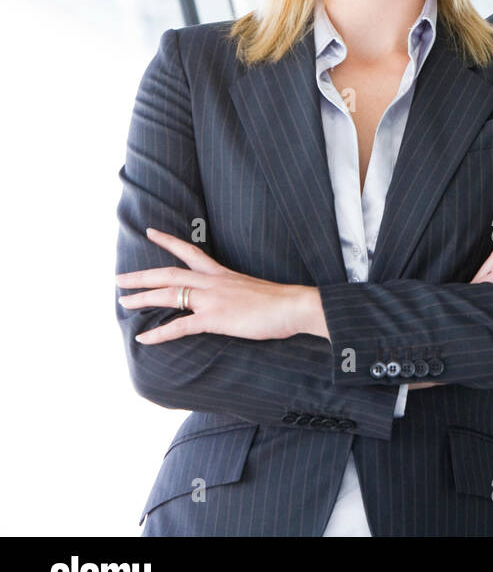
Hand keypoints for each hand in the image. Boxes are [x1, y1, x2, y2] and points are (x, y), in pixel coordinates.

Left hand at [117, 228, 321, 343]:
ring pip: (169, 294)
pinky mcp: (214, 319)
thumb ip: (235, 292)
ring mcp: (212, 300)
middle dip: (142, 276)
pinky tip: (143, 339)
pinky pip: (180, 326)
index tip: (150, 232)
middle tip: (119, 278)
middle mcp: (212, 282)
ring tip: (123, 303)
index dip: (168, 241)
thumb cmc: (280, 301)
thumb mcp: (253, 290)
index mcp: (222, 274)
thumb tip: (230, 300)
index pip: (190, 252)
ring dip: (143, 298)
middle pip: (169, 274)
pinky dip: (159, 334)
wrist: (293, 306)